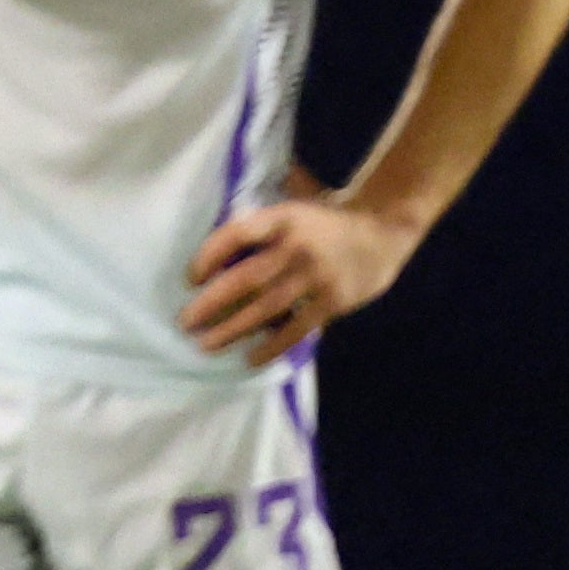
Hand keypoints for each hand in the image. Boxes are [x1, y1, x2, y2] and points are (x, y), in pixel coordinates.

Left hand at [181, 198, 416, 366]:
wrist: (383, 232)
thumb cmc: (324, 224)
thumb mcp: (293, 211)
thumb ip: (259, 228)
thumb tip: (213, 252)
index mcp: (282, 219)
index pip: (236, 234)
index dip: (209, 255)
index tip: (190, 279)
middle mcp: (297, 247)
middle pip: (246, 278)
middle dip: (210, 303)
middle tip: (185, 322)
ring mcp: (316, 276)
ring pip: (266, 308)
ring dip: (232, 329)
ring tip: (206, 344)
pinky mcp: (332, 301)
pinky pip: (296, 329)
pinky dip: (271, 346)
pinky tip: (250, 358)